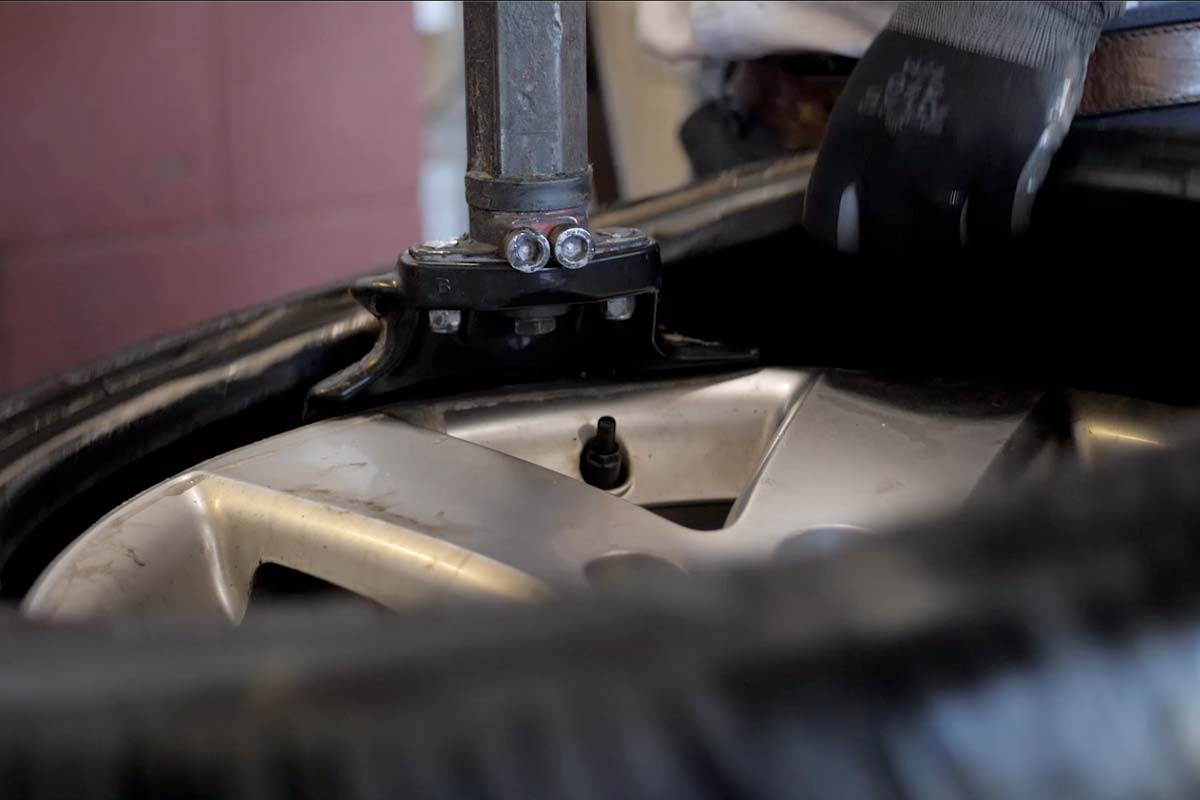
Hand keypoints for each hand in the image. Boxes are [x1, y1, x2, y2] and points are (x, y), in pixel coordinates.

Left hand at [803, 1, 1117, 252]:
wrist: (1005, 2)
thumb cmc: (933, 43)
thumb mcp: (871, 89)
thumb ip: (859, 148)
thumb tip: (853, 203)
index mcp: (851, 141)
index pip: (826, 224)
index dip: (842, 245)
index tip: (860, 246)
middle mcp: (893, 161)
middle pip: (885, 242)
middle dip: (898, 247)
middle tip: (911, 241)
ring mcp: (949, 168)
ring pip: (938, 244)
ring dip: (944, 245)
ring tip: (950, 238)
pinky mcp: (1004, 167)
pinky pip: (993, 230)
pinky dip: (993, 236)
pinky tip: (993, 231)